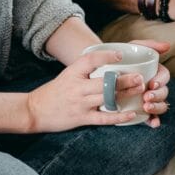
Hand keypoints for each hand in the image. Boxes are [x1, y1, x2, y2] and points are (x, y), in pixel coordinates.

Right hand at [25, 49, 147, 131]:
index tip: (121, 55)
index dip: (107, 56)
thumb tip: (106, 63)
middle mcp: (77, 87)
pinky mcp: (81, 118)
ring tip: (140, 91)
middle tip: (139, 77)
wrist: (34, 110)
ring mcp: (80, 103)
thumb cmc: (53, 92)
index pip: (91, 60)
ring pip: (107, 98)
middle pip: (104, 81)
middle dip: (124, 79)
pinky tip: (131, 114)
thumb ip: (84, 71)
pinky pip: (104, 118)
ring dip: (125, 94)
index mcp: (72, 73)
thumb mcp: (66, 75)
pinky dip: (119, 116)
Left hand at [127, 39, 173, 128]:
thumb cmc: (122, 57)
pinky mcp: (142, 110)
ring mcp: (149, 98)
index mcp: (155, 71)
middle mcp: (154, 86)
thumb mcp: (133, 47)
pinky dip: (154, 120)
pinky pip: (152, 117)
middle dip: (158, 96)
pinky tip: (153, 124)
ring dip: (157, 107)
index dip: (161, 80)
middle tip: (147, 97)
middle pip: (164, 92)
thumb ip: (149, 44)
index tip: (152, 83)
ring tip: (146, 107)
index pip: (164, 75)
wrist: (103, 69)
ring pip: (160, 105)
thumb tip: (167, 46)